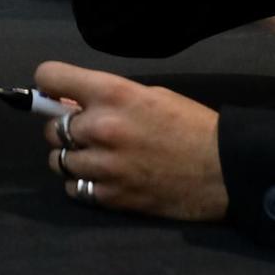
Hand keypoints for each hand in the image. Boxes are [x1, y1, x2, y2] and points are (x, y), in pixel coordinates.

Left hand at [34, 60, 226, 220]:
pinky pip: (74, 188)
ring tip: (94, 158)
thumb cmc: (192, 125)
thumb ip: (109, 98)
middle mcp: (101, 126)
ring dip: (72, 158)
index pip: (50, 76)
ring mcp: (104, 165)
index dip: (48, 84)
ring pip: (57, 160)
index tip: (55, 93)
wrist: (225, 170)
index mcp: (112, 93)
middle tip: (87, 133)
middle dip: (65, 128)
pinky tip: (102, 179)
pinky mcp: (111, 197)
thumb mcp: (150, 95)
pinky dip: (82, 183)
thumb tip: (74, 104)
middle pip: (51, 126)